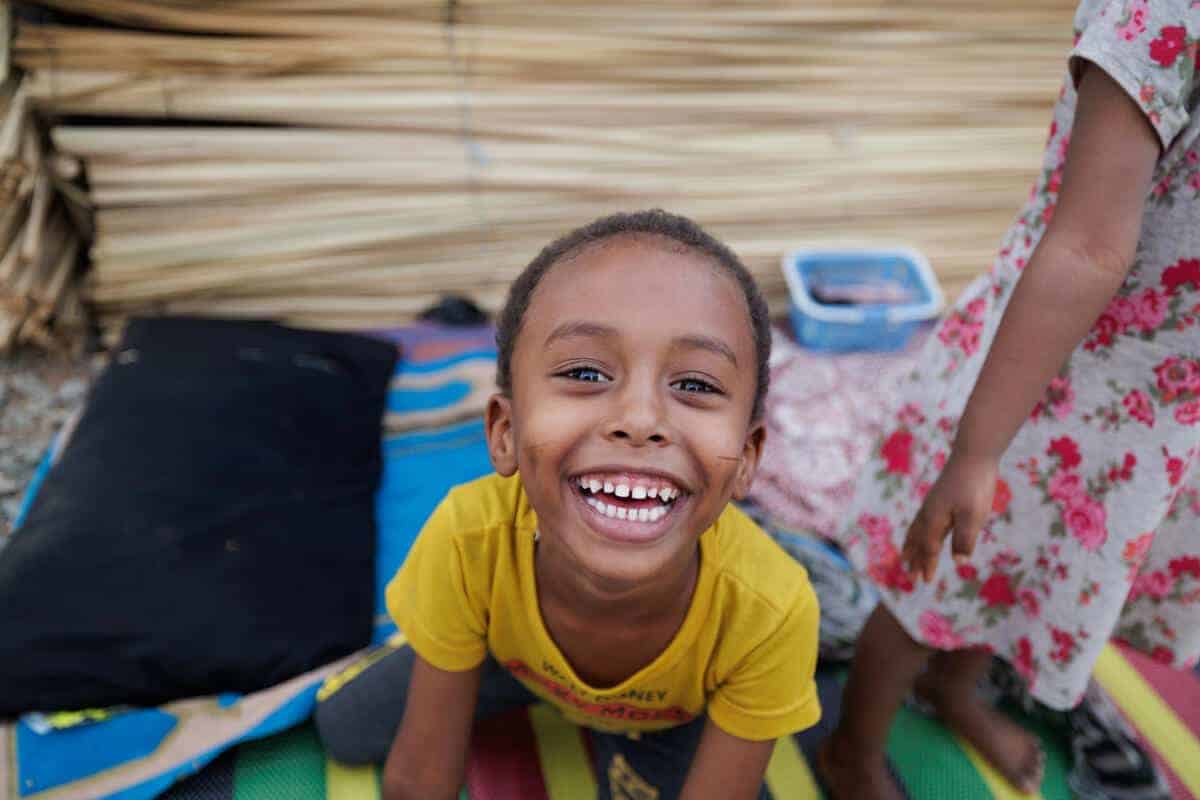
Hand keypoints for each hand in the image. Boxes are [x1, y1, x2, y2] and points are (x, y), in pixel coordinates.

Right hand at [901, 451, 998, 582]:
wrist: (973, 455)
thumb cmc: (974, 486)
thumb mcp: (974, 515)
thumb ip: (965, 539)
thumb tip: (959, 562)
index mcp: (935, 520)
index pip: (930, 548)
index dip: (927, 564)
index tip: (925, 581)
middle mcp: (929, 513)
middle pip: (919, 541)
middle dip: (915, 559)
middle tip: (910, 576)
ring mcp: (933, 504)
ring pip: (917, 529)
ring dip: (911, 545)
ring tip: (905, 556)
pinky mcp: (938, 497)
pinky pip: (922, 520)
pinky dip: (917, 531)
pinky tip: (921, 530)